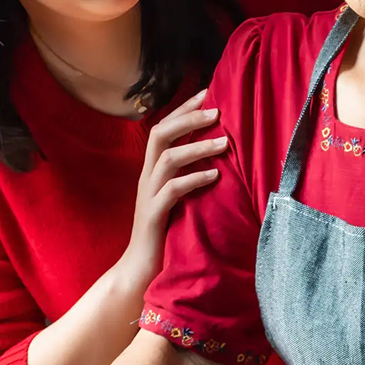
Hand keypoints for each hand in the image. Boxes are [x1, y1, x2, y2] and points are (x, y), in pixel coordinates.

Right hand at [123, 89, 226, 277]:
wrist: (140, 272)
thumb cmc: (165, 235)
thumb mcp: (178, 199)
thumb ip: (189, 176)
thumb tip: (219, 156)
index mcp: (152, 171)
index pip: (163, 128)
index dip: (183, 109)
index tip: (208, 92)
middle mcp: (147, 177)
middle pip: (160, 134)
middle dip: (188, 118)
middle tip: (216, 110)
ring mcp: (148, 195)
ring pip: (167, 159)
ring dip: (197, 147)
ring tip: (224, 143)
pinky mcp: (154, 216)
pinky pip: (172, 190)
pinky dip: (195, 179)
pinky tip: (215, 176)